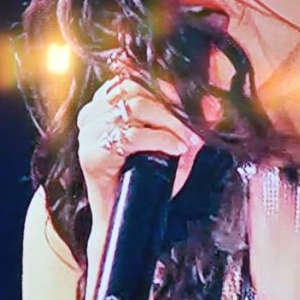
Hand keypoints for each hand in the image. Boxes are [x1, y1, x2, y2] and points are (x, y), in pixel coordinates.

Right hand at [76, 58, 214, 232]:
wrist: (121, 222)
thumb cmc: (144, 182)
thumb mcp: (169, 148)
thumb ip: (185, 127)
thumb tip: (211, 109)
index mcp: (104, 104)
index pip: (134, 77)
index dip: (165, 81)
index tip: (195, 92)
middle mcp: (92, 114)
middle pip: (134, 89)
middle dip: (171, 102)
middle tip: (199, 119)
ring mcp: (88, 134)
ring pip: (134, 109)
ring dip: (169, 122)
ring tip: (189, 139)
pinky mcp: (91, 155)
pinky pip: (131, 137)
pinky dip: (159, 139)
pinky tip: (176, 149)